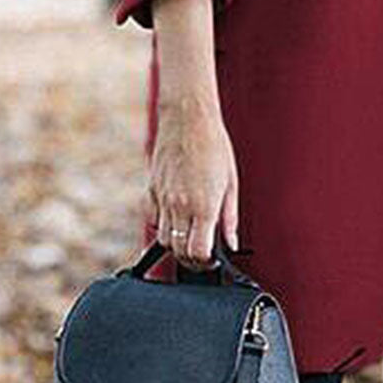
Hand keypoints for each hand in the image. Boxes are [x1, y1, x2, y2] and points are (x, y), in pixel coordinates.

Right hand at [143, 85, 239, 270]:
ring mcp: (162, 199)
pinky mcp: (151, 190)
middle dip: (191, 260)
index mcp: (203, 205)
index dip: (206, 263)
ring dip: (176, 245)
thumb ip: (229, 218)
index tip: (212, 260)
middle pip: (178, 252)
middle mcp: (180, 206)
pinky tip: (176, 218)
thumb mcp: (231, 182)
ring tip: (191, 237)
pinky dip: (163, 226)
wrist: (188, 119)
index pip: (198, 253)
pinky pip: (153, 220)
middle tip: (204, 254)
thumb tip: (230, 243)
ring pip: (163, 240)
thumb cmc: (214, 146)